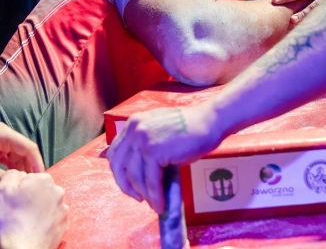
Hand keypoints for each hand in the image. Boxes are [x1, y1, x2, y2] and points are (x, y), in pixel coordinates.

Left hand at [0, 123, 43, 185]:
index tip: (41, 180)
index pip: (28, 147)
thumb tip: (19, 186)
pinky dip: (11, 169)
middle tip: (32, 186)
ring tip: (23, 186)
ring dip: (20, 170)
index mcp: (2, 134)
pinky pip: (8, 159)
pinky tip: (12, 181)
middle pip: (24, 151)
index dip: (37, 163)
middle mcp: (3, 135)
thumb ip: (0, 177)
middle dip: (29, 167)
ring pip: (17, 156)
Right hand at [0, 170, 67, 248]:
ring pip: (46, 203)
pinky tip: (34, 227)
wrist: (23, 248)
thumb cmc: (11, 221)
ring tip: (25, 221)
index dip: (18, 189)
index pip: (28, 178)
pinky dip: (44, 220)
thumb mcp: (2, 190)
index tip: (13, 199)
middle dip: (30, 198)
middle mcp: (57, 190)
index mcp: (43, 179)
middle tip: (18, 211)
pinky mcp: (64, 222)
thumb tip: (18, 173)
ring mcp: (62, 207)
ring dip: (38, 209)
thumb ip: (11, 175)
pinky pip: (52, 217)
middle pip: (39, 190)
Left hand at [108, 106, 222, 213]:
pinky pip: (151, 180)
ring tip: (153, 204)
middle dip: (127, 186)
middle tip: (139, 197)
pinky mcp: (154, 151)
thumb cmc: (190, 128)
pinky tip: (160, 205)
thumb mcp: (160, 131)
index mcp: (134, 123)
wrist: (209, 122)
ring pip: (135, 176)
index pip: (115, 152)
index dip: (120, 172)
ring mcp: (143, 140)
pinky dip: (155, 196)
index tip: (130, 184)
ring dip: (144, 194)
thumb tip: (137, 171)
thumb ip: (146, 144)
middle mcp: (135, 129)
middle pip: (120, 165)